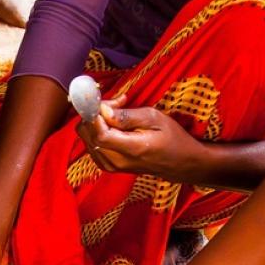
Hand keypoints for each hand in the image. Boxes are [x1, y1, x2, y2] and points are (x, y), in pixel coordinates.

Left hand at [77, 95, 208, 182]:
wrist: (176, 162)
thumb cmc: (170, 137)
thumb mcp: (154, 119)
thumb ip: (126, 116)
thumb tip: (103, 110)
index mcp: (129, 150)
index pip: (99, 134)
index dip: (95, 114)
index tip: (102, 99)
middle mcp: (114, 161)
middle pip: (88, 135)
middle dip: (95, 113)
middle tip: (115, 102)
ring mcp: (108, 165)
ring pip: (87, 138)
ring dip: (96, 121)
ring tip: (118, 110)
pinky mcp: (105, 165)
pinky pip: (91, 143)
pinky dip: (98, 130)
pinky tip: (113, 123)